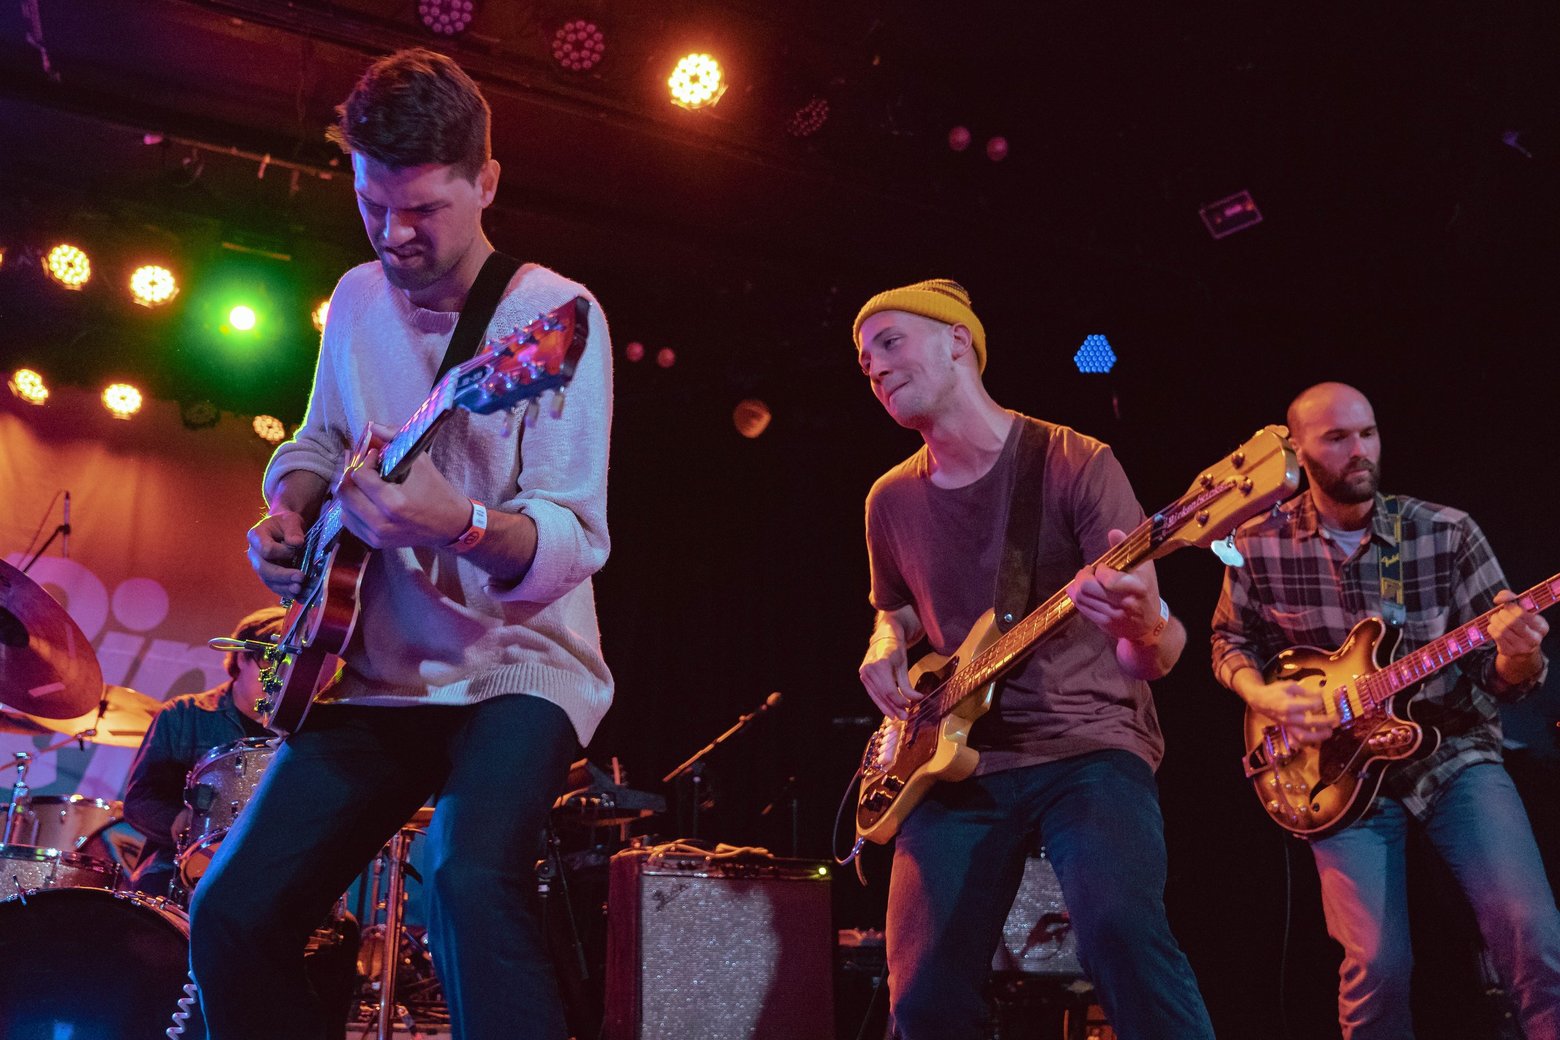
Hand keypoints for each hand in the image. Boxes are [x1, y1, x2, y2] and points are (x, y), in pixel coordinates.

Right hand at [248, 509, 306, 597]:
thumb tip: (296, 543)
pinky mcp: (268, 576)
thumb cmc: (286, 523)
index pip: (266, 549)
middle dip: (283, 575)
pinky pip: (275, 587)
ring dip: (285, 587)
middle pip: (264, 569)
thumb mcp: (291, 520)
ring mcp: (260, 566)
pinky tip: (299, 595)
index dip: (282, 552)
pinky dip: (287, 592)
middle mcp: (254, 554)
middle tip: (301, 577)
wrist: (283, 529)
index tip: (297, 547)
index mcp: (256, 536)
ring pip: (269, 581)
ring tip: (300, 589)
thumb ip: (293, 529)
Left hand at [334, 424, 471, 549]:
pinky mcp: (374, 542)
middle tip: (356, 461)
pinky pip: (348, 521)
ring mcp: (376, 535)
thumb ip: (396, 440)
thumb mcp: (421, 463)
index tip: (374, 455)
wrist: (450, 525)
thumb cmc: (437, 492)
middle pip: (345, 492)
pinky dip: (351, 506)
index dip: (364, 461)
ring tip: (358, 478)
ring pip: (343, 507)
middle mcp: (381, 522)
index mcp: (394, 503)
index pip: (359, 476)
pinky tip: (362, 497)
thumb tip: (373, 427)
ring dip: (348, 489)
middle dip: (348, 472)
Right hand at [859, 634, 916, 719]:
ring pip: (877, 696)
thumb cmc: (896, 650)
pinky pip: (873, 692)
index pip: (889, 690)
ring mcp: (864, 673)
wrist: (884, 637)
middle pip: (883, 695)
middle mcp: (869, 669)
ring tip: (897, 716)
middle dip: (894, 707)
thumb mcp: (904, 667)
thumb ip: (908, 685)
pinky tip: (888, 710)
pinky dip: (881, 701)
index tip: (909, 706)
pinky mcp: (863, 676)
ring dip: (887, 707)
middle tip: (905, 717)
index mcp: (880, 664)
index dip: (899, 701)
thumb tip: (917, 699)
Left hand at [1067, 529, 1159, 642]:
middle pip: (1086, 588)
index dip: (1099, 570)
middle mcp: (1125, 604)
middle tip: (1087, 572)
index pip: (1107, 579)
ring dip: (1077, 586)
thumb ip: (1127, 548)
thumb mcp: (1143, 567)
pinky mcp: (1104, 624)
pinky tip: (1084, 591)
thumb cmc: (1147, 589)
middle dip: (1082, 576)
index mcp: (1137, 587)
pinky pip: (1081, 608)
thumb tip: (1113, 532)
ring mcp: (1113, 616)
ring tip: (1085, 580)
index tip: (1103, 566)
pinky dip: (1077, 597)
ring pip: (1080, 598)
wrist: (1150, 624)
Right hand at [1244, 678, 1333, 744]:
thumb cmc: (1275, 692)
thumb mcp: (1289, 686)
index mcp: (1288, 705)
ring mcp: (1288, 726)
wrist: (1259, 701)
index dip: (1319, 702)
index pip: (1310, 705)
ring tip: (1330, 732)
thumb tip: (1322, 693)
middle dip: (1325, 722)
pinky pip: (1298, 740)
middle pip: (1309, 723)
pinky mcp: (1287, 730)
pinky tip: (1318, 740)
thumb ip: (1306, 691)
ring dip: (1318, 736)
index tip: (1323, 698)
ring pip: (1304, 736)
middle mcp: (1289, 718)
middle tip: (1336, 719)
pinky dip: (1308, 742)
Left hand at [1488, 589, 1547, 657]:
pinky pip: (1496, 637)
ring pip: (1502, 629)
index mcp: (1541, 626)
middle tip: (1499, 613)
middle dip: (1502, 614)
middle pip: (1512, 622)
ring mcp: (1522, 647)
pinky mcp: (1510, 652)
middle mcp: (1534, 638)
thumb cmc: (1520, 623)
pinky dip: (1492, 629)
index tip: (1507, 605)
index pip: (1522, 613)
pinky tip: (1493, 626)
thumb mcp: (1521, 609)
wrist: (1521, 647)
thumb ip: (1510, 597)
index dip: (1511, 607)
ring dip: (1495, 620)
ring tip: (1495, 618)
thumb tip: (1499, 599)